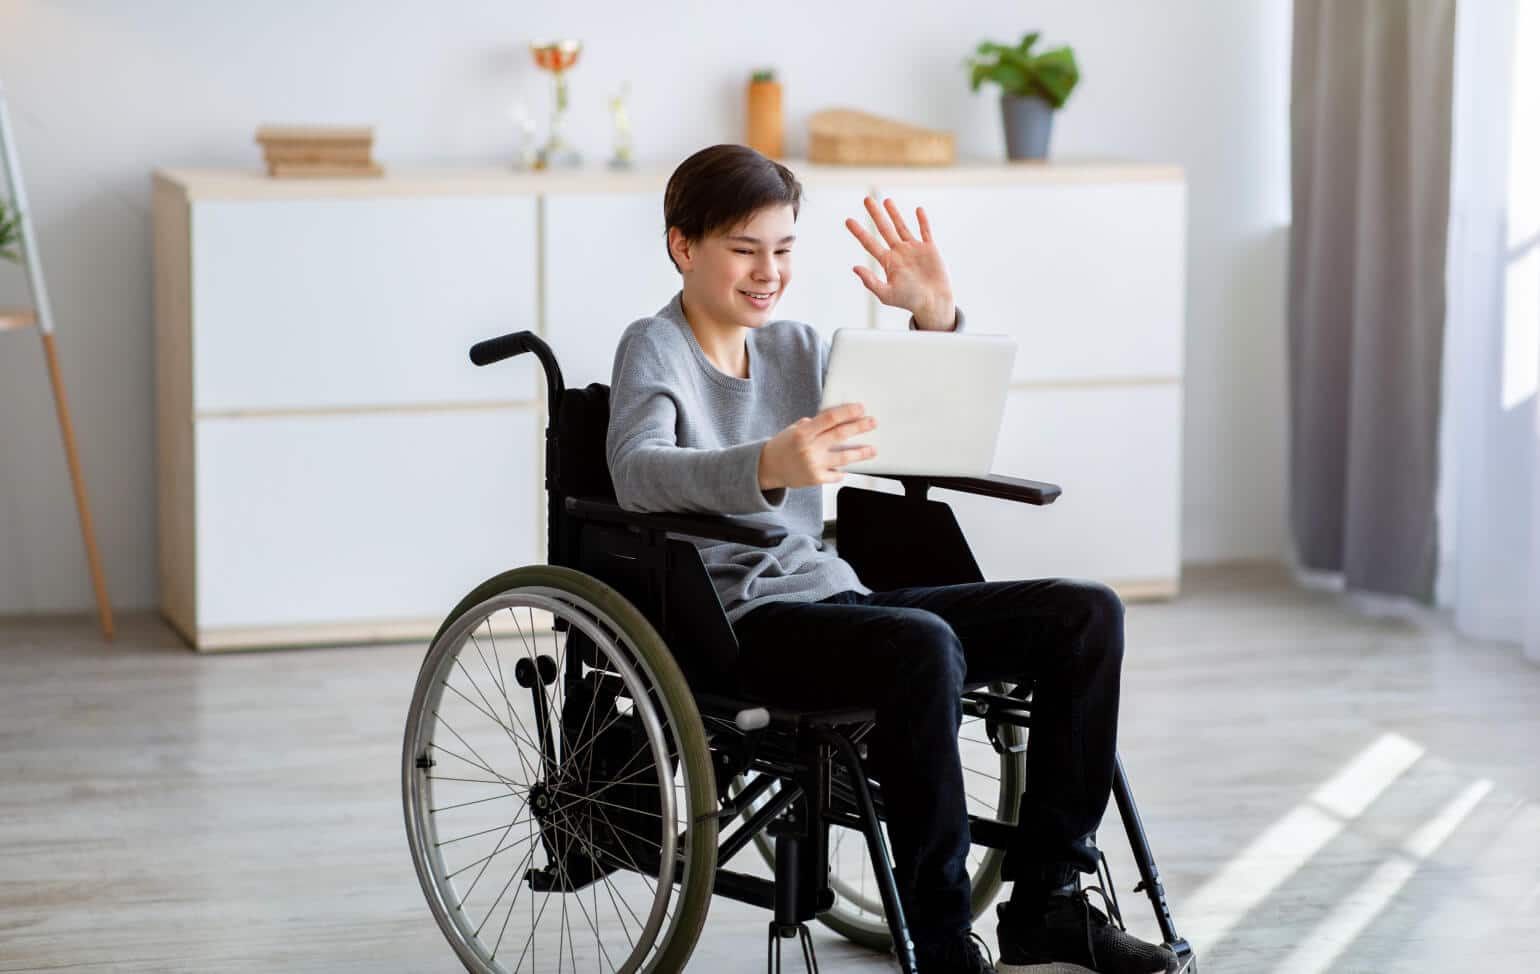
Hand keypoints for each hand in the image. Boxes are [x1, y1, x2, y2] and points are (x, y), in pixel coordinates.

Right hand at [759, 403, 877, 489]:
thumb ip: (813, 424)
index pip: (829, 418)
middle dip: (859, 428)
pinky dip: (842, 471)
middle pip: (840, 435)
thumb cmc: (783, 446)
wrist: (767, 468)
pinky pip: (836, 474)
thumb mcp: (794, 430)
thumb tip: (836, 418)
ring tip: (872, 450)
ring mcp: (813, 464)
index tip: (860, 408)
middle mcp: (809, 448)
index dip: (847, 412)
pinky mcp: (816, 479)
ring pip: (843, 458)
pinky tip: (847, 468)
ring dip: (860, 453)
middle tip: (873, 423)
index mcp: (803, 432)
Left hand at [845, 196, 955, 329]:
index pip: (869, 243)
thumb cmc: (909, 301)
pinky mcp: (929, 249)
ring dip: (894, 214)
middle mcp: (899, 252)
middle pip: (884, 229)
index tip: (848, 220)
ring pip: (901, 226)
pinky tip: (918, 210)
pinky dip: (922, 221)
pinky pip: (925, 231)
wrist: (933, 303)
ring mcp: (914, 249)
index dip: (859, 232)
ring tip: (886, 201)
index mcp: (888, 262)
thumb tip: (854, 267)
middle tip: (866, 199)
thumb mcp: (886, 294)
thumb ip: (870, 281)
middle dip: (875, 214)